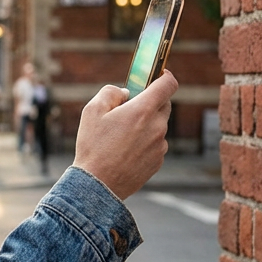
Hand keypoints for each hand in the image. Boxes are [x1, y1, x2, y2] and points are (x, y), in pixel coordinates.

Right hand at [71, 70, 177, 199]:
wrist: (97, 185)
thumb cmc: (93, 146)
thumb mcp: (92, 110)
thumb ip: (111, 93)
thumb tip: (125, 93)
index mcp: (143, 110)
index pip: (168, 85)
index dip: (165, 76)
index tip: (159, 75)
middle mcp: (157, 127)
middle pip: (164, 105)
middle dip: (150, 102)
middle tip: (130, 108)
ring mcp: (160, 146)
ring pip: (158, 126)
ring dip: (146, 125)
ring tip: (122, 136)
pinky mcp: (158, 161)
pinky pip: (155, 144)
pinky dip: (145, 142)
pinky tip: (126, 151)